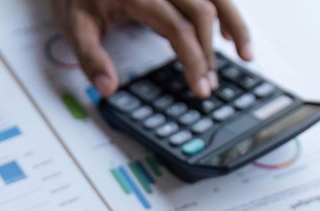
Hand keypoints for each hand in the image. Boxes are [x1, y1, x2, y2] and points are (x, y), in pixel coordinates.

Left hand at [52, 0, 252, 98]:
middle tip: (208, 85)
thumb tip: (108, 89)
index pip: (178, 27)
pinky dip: (224, 12)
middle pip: (201, 12)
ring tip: (245, 55)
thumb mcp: (74, 27)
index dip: (193, 59)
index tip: (200, 87)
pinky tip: (229, 36)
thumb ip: (91, 59)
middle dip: (208, 52)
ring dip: (233, 25)